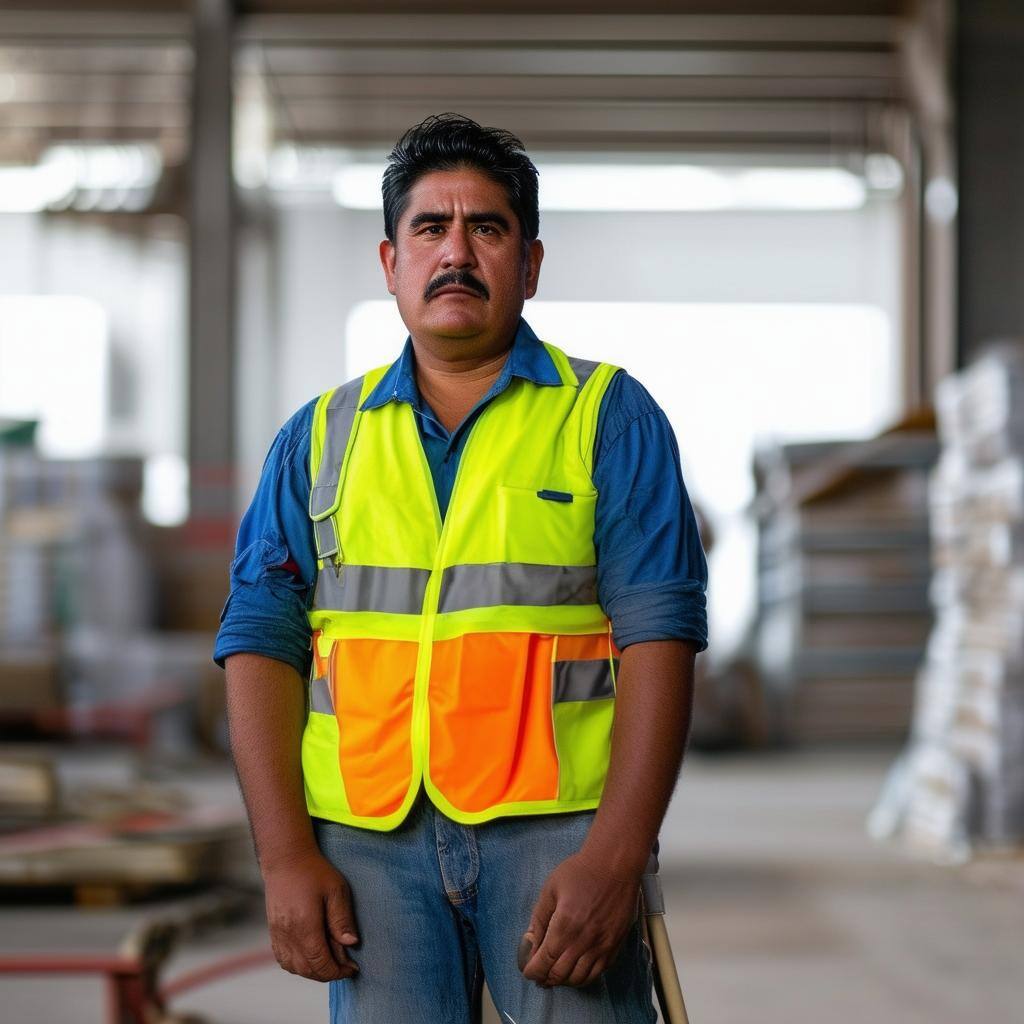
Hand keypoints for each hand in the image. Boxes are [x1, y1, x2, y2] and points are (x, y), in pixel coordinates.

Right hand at [262, 846, 360, 982]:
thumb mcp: (336, 890)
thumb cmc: (314, 871)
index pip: (320, 962)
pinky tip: (311, 957)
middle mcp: (288, 934)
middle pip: (307, 969)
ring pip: (294, 968)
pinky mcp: (273, 931)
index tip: (352, 969)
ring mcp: (278, 934)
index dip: (338, 971)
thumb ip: (342, 919)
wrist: (286, 859)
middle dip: (328, 974)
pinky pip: (283, 959)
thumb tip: (351, 943)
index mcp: (305, 925)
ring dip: (313, 972)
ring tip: (330, 962)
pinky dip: (298, 966)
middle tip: (344, 967)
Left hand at [519, 851, 639, 988]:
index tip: (527, 971)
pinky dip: (584, 977)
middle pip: (561, 974)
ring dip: (565, 980)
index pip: (545, 962)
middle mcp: (584, 941)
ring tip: (556, 974)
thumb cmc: (580, 872)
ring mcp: (602, 945)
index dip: (533, 971)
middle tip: (539, 974)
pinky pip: (599, 972)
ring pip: (580, 978)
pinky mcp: (615, 945)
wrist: (614, 865)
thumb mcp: (551, 889)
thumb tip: (529, 943)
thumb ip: (538, 919)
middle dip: (545, 978)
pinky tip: (576, 970)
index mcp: (565, 926)